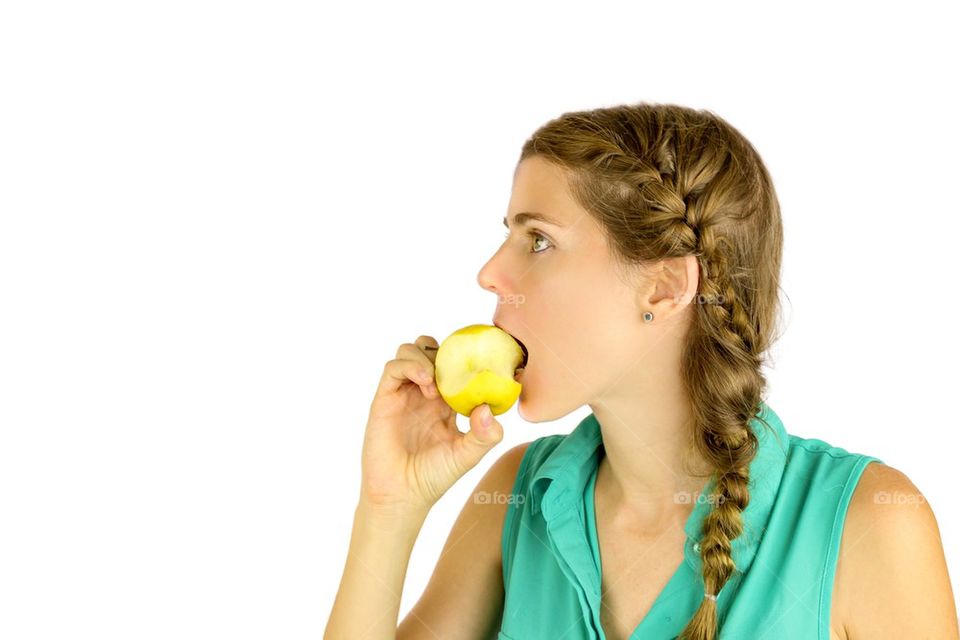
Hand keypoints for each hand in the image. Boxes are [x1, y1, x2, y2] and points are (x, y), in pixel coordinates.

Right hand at [359, 335, 503, 515]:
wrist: (401, 494)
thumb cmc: (433, 477)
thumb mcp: (467, 456)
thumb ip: (484, 436)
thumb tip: (488, 408)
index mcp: (448, 402)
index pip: (456, 365)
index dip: (467, 358)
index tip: (482, 360)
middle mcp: (426, 393)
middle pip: (433, 349)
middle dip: (445, 352)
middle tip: (454, 372)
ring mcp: (405, 393)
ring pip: (411, 351)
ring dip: (426, 357)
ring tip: (435, 385)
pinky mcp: (386, 397)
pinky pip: (394, 367)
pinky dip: (410, 365)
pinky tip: (424, 381)